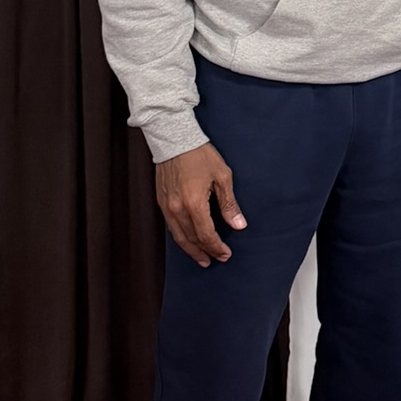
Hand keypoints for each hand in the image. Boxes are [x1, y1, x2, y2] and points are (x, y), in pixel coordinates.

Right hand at [155, 142, 245, 266]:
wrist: (174, 140)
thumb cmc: (199, 155)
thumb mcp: (222, 177)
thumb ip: (229, 204)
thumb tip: (238, 224)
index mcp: (194, 203)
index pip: (206, 235)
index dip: (216, 247)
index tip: (225, 254)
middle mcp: (177, 209)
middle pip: (191, 240)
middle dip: (204, 252)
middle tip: (215, 260)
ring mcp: (166, 206)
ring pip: (178, 237)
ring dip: (190, 250)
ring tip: (201, 258)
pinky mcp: (161, 202)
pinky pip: (171, 227)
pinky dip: (180, 237)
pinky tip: (187, 240)